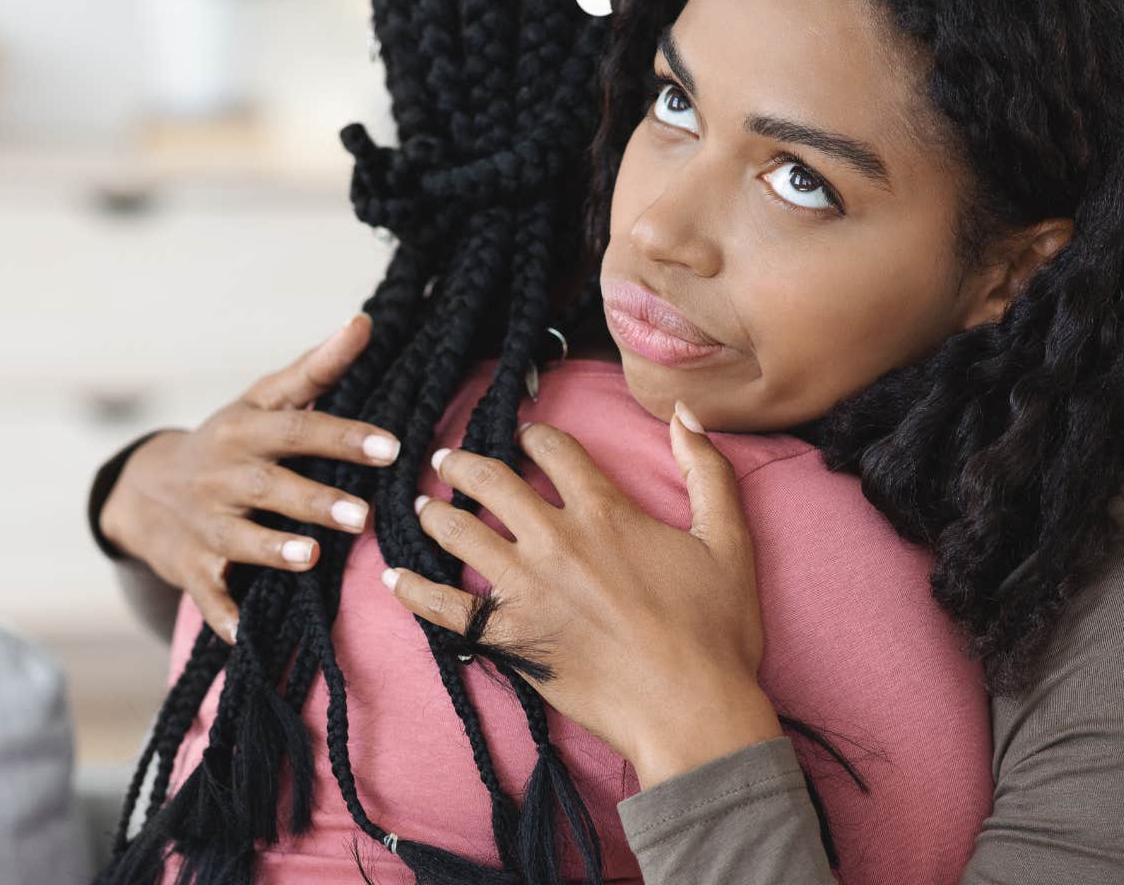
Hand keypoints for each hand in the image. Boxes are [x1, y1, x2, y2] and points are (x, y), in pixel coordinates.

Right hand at [99, 313, 402, 643]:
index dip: (343, 437)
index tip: (391, 446)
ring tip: (311, 557)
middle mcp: (222, 477)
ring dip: (273, 550)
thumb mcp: (262, 401)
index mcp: (245, 432)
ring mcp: (204, 525)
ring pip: (238, 540)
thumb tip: (364, 322)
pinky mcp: (191, 569)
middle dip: (314, 501)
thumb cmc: (228, 441)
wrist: (143, 489)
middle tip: (363, 515)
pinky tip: (244, 636)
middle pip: (270, 487)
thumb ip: (316, 369)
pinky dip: (222, 616)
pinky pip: (208, 595)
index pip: (298, 430)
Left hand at [379, 401, 784, 786]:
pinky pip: (444, 608)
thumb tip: (684, 414)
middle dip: (465, 465)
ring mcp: (526, 589)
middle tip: (446, 460)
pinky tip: (394, 579)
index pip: (554, 451)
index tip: (523, 436)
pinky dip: (413, 591)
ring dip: (435, 514)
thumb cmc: (716, 631)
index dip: (535, 436)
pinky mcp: (509, 637)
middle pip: (493, 483)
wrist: (691, 710)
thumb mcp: (730, 540)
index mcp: (606, 511)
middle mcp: (557, 540)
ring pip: (461, 534)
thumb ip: (707, 471)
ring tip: (421, 506)